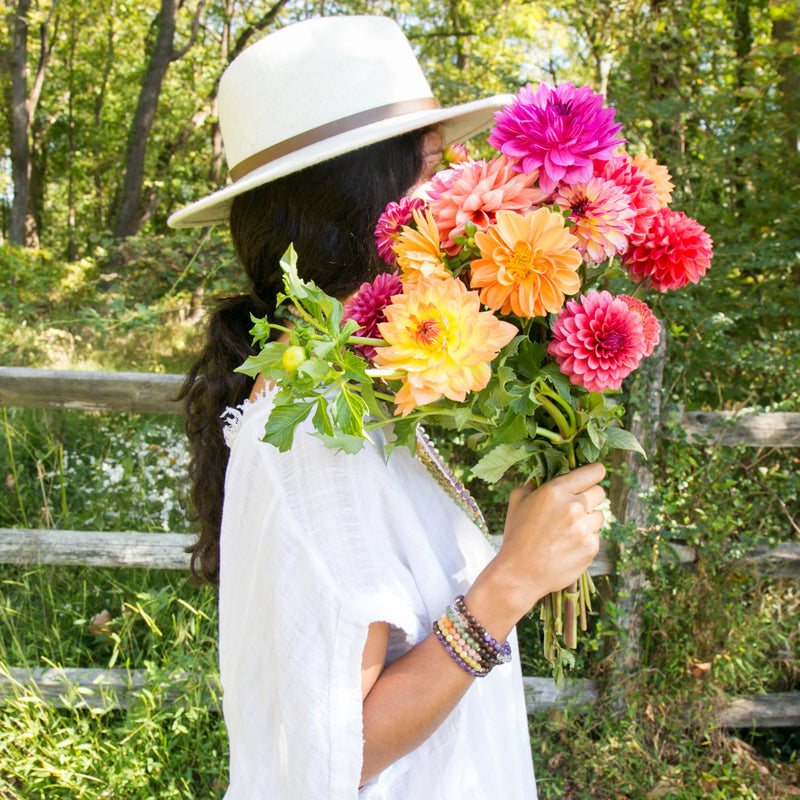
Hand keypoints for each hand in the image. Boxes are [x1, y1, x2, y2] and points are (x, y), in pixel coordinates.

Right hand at [466, 463, 605, 637]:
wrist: (520, 573)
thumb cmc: (517, 535)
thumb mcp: (518, 500)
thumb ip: (534, 483)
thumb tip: (547, 474)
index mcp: (556, 491)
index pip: (593, 472)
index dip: (594, 473)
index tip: (593, 476)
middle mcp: (574, 506)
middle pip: (600, 493)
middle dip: (590, 497)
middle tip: (575, 507)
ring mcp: (585, 528)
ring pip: (599, 516)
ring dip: (587, 520)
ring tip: (567, 531)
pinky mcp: (591, 548)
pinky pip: (595, 536)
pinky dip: (585, 539)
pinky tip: (567, 546)